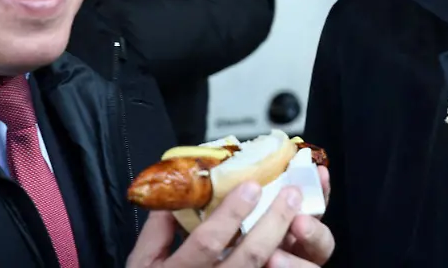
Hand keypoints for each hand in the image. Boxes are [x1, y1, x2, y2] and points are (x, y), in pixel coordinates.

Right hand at [127, 173, 334, 267]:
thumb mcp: (144, 262)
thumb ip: (158, 228)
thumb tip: (177, 192)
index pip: (208, 242)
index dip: (231, 214)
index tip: (252, 186)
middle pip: (249, 256)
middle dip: (273, 222)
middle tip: (290, 193)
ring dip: (286, 242)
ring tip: (301, 217)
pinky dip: (293, 263)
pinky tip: (303, 245)